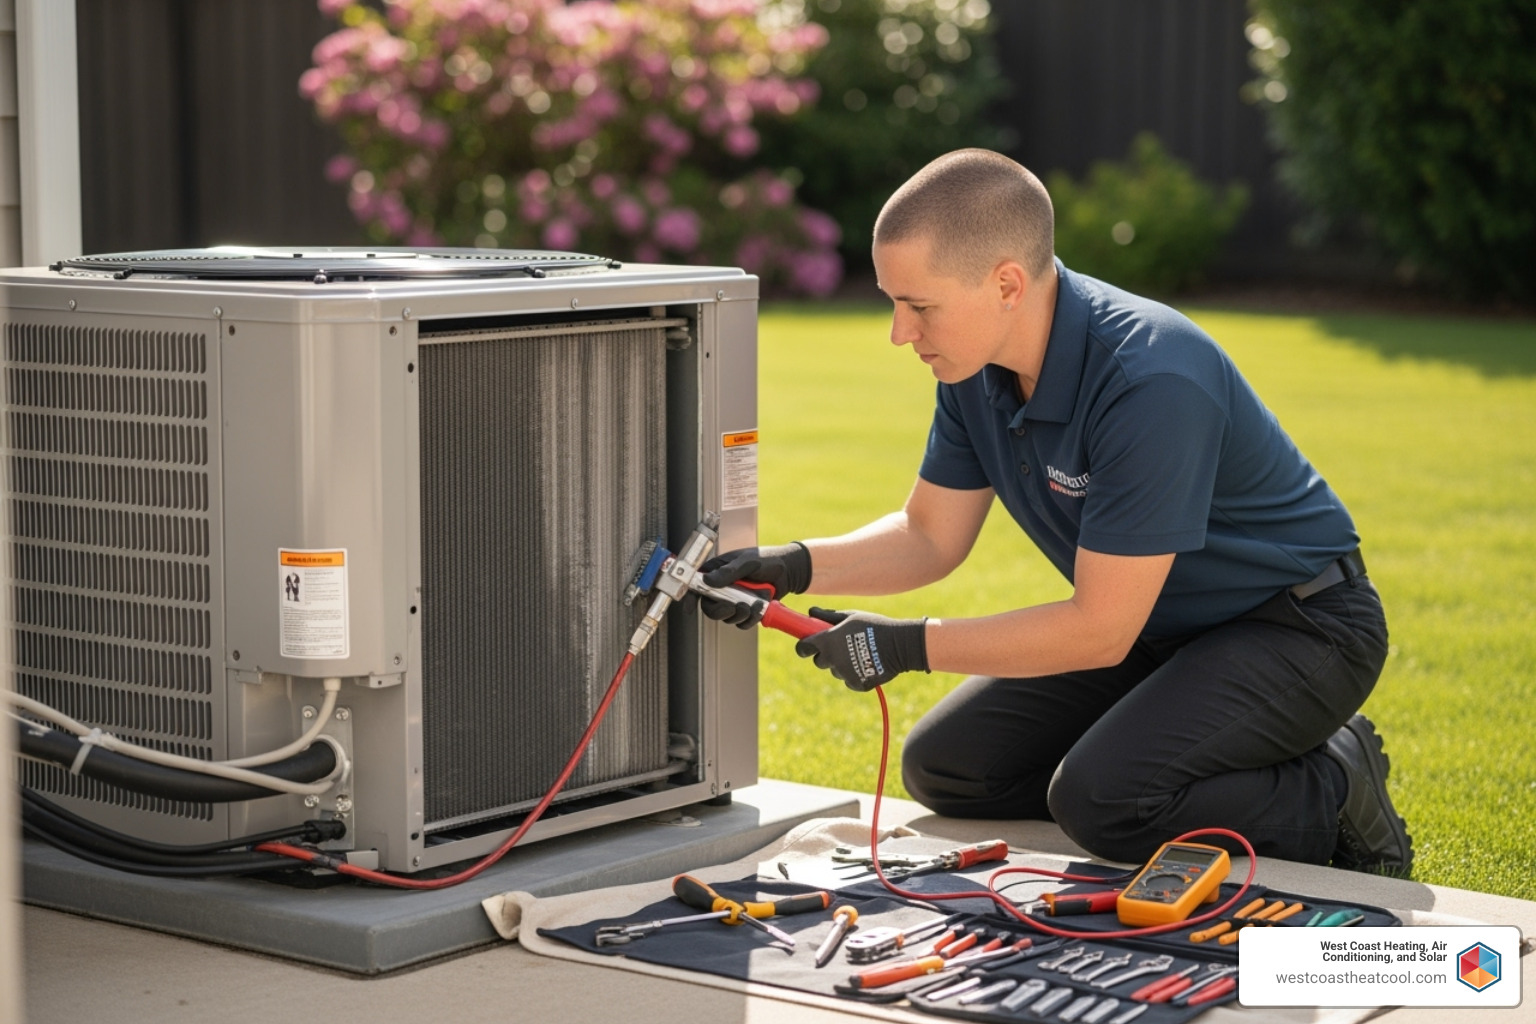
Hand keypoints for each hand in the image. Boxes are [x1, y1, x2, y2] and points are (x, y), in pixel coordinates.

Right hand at [697, 543, 812, 627]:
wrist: (790, 571)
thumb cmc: (767, 559)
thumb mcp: (748, 561)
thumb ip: (729, 571)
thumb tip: (707, 580)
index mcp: (718, 571)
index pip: (697, 585)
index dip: (690, 598)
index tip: (690, 608)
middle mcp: (723, 587)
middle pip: (709, 607)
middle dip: (720, 610)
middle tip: (733, 607)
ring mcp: (735, 600)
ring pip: (726, 618)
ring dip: (738, 614)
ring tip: (752, 604)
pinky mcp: (747, 611)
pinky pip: (742, 623)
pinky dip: (750, 619)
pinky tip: (760, 608)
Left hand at [794, 608, 928, 690]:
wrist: (899, 644)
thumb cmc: (874, 626)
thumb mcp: (851, 616)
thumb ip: (828, 616)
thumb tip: (811, 611)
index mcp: (827, 641)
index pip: (803, 648)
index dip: (804, 646)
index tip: (807, 645)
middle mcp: (832, 659)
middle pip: (819, 661)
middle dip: (826, 655)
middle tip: (841, 646)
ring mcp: (844, 673)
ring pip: (836, 670)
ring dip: (842, 664)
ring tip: (861, 652)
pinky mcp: (856, 684)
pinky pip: (850, 680)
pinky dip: (855, 674)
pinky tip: (867, 663)